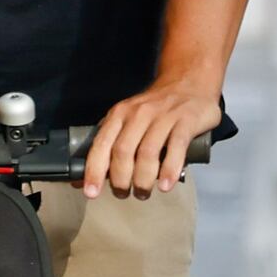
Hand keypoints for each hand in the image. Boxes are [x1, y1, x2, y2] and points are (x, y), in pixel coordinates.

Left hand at [81, 75, 221, 197]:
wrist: (190, 82)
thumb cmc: (157, 109)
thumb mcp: (129, 120)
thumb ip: (111, 146)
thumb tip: (86, 179)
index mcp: (120, 114)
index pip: (102, 144)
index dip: (94, 170)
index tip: (91, 192)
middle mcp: (139, 114)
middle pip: (123, 151)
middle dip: (120, 179)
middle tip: (123, 194)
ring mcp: (163, 116)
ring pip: (147, 152)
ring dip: (143, 180)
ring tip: (143, 192)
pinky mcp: (186, 121)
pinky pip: (176, 148)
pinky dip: (169, 170)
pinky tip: (165, 185)